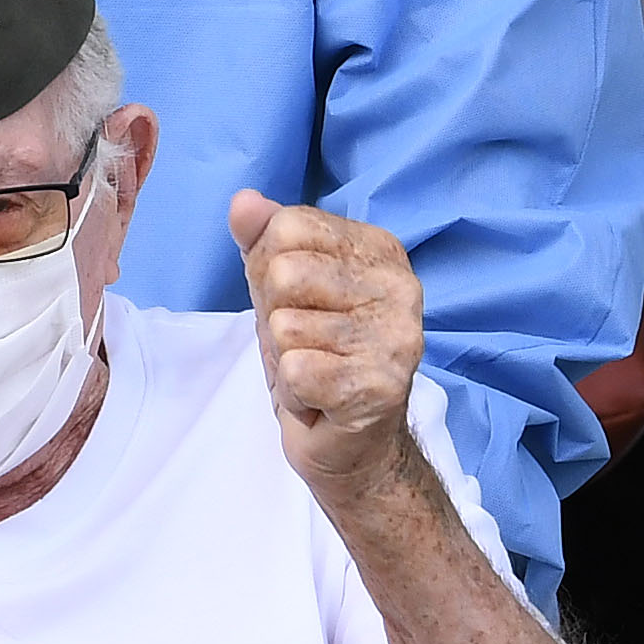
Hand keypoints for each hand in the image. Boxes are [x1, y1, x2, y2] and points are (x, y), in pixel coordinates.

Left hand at [228, 190, 424, 498]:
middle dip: (275, 316)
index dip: (269, 268)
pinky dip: (294, 392)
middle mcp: (400, 285)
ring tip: (316, 372)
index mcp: (380, 249)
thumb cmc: (318, 355)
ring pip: (285, 326)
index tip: (298, 303)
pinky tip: (321, 398)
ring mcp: (396, 336)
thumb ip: (262, 239)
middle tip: (307, 344)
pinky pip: (295, 371)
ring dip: (286, 359)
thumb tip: (243, 201)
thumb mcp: (281, 288)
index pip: (288, 226)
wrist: (352, 442)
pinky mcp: (380, 385)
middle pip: (284, 272)